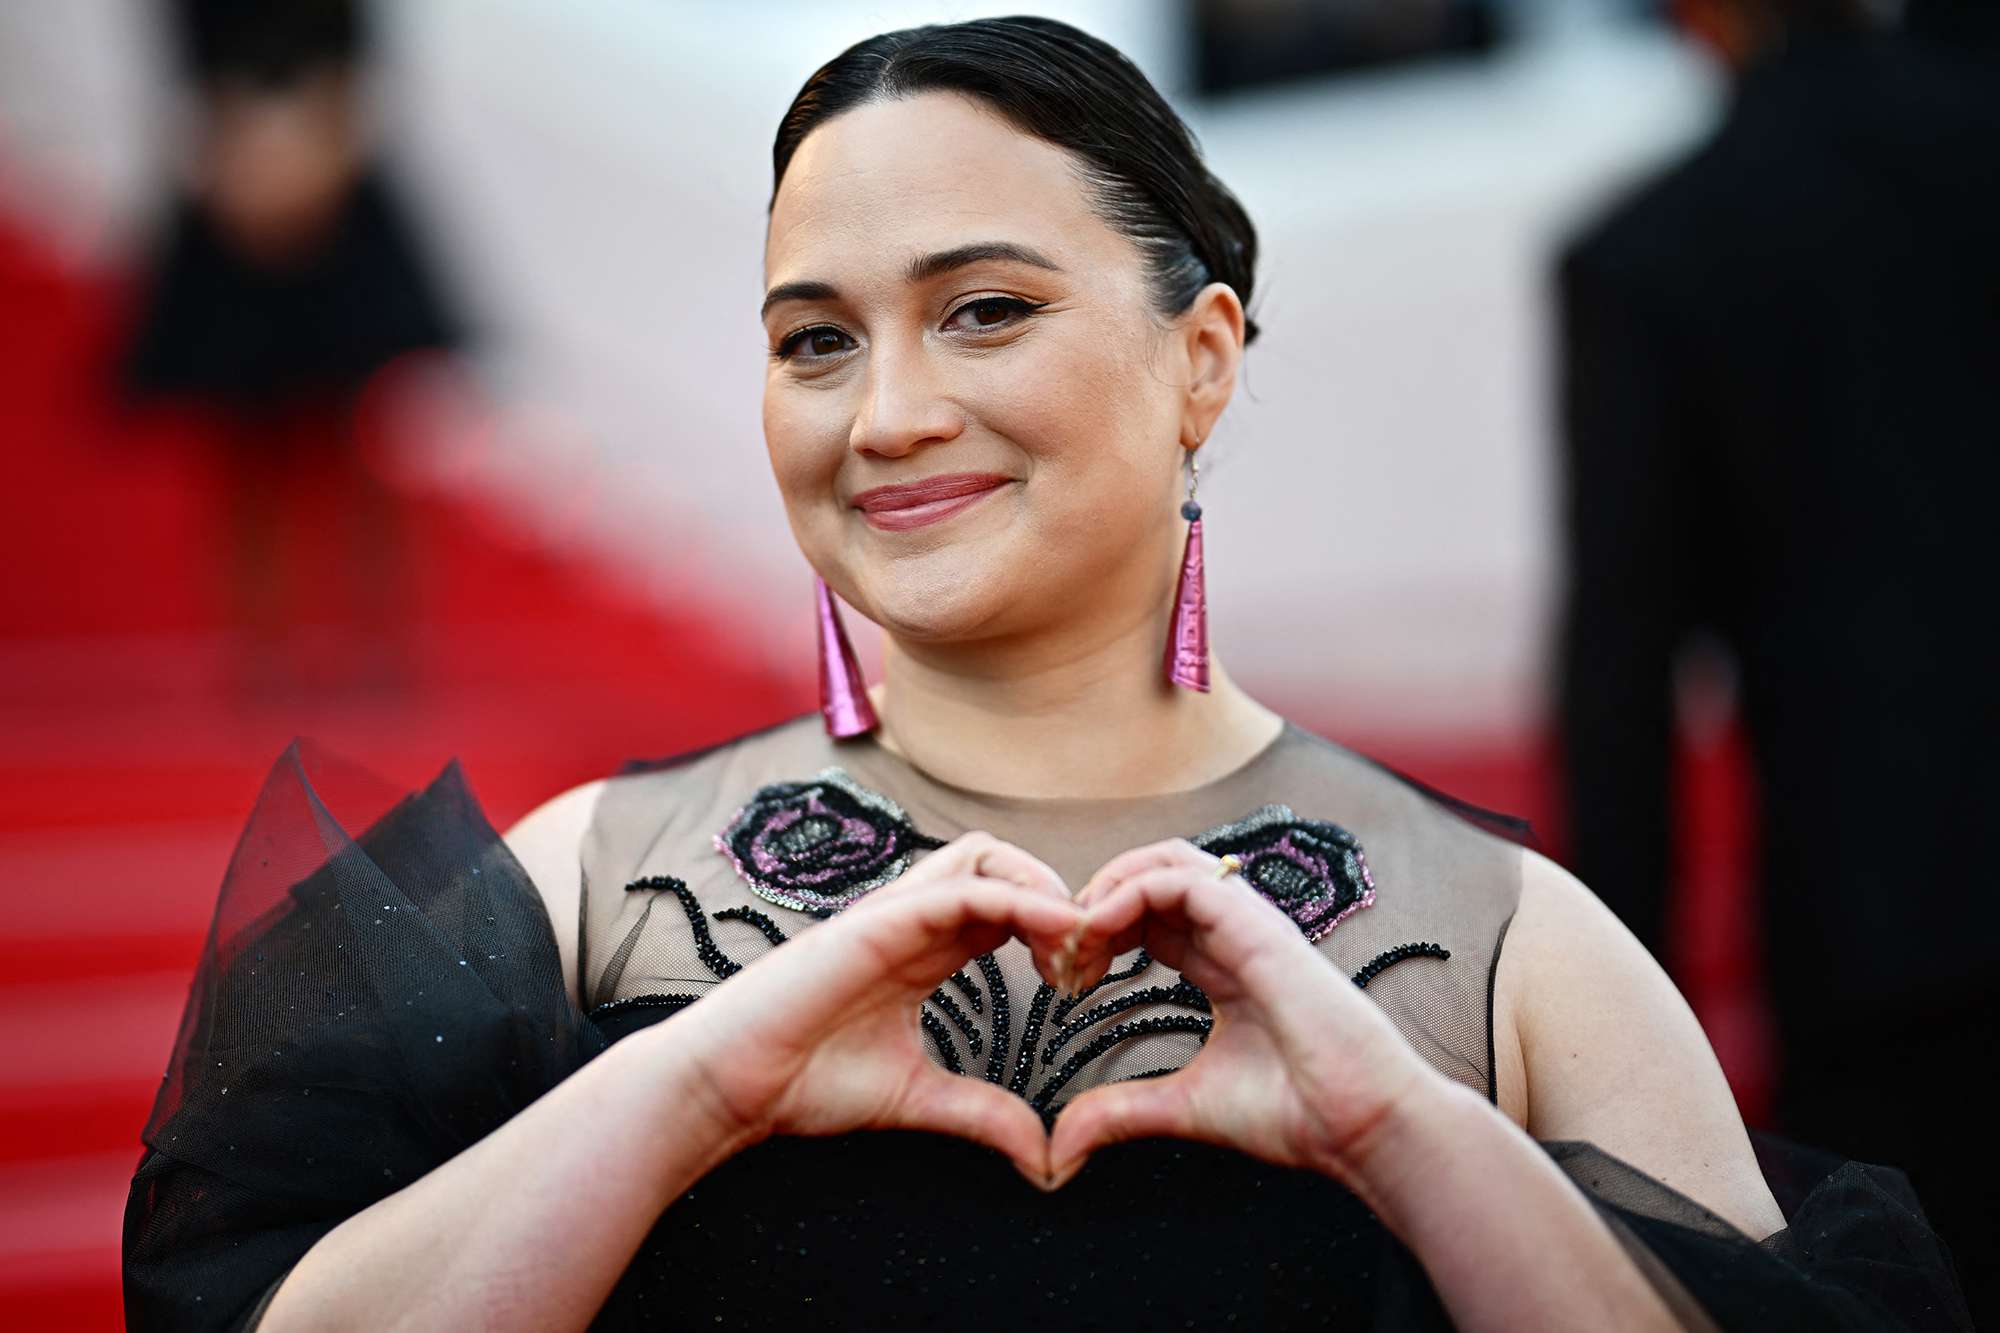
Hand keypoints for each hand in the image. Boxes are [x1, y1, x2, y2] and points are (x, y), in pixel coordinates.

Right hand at [663, 832, 1080, 1187]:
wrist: (732, 1087)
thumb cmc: (803, 1083)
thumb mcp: (918, 1099)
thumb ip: (982, 1115)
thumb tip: (1045, 1156)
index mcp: (922, 951)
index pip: (1003, 906)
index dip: (1053, 929)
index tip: (1082, 980)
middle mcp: (911, 921)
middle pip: (1002, 865)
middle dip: (1057, 897)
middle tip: (1087, 958)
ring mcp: (893, 914)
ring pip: (984, 856)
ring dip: (1042, 886)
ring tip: (1074, 941)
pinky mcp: (878, 920)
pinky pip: (963, 887)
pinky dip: (1019, 899)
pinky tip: (1057, 931)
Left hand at [1046, 839, 1447, 1193]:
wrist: (1362, 1126)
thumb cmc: (1298, 1114)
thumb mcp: (1184, 1107)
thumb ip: (1122, 1112)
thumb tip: (1064, 1144)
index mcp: (1225, 967)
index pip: (1151, 918)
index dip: (1099, 934)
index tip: (1065, 978)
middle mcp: (1236, 936)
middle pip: (1153, 877)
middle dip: (1095, 902)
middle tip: (1060, 951)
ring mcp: (1249, 925)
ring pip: (1168, 862)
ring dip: (1108, 886)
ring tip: (1075, 934)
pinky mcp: (1258, 926)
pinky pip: (1185, 878)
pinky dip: (1131, 890)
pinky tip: (1099, 929)